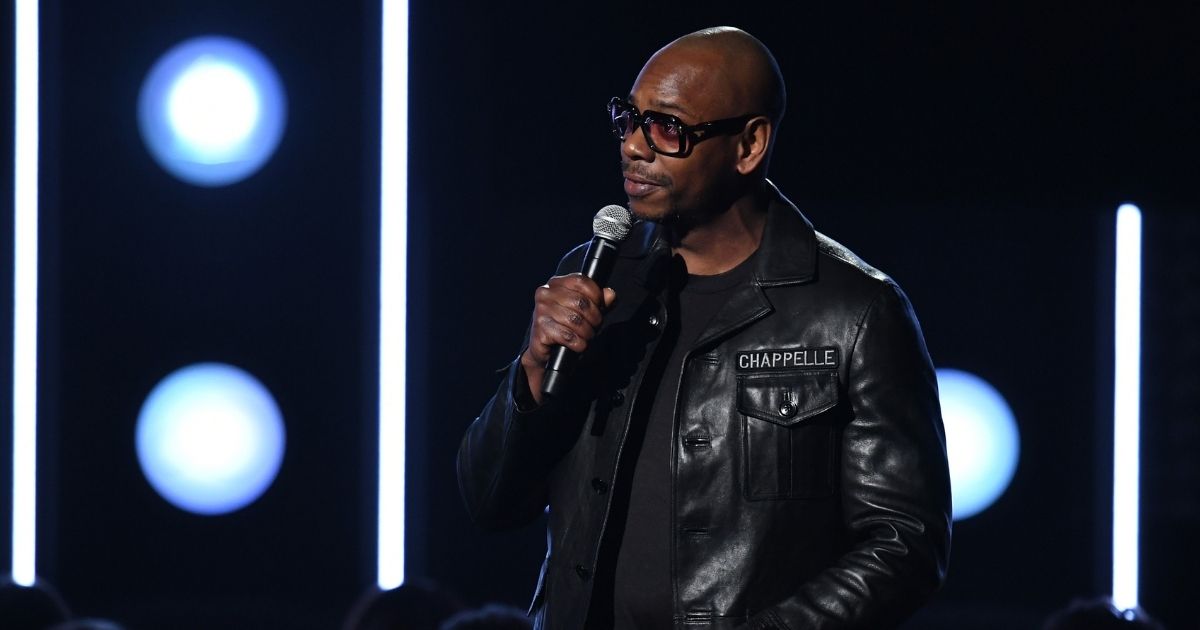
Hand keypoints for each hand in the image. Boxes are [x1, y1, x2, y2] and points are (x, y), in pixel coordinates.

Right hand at [520, 273, 616, 404]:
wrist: (544, 348)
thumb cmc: (565, 326)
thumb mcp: (585, 311)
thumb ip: (599, 301)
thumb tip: (610, 295)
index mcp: (555, 284)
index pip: (580, 281)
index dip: (596, 295)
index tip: (601, 306)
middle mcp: (545, 294)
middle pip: (580, 302)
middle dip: (594, 317)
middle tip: (594, 326)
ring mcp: (540, 311)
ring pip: (575, 320)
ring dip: (587, 332)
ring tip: (587, 336)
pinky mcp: (540, 330)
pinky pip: (567, 336)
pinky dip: (578, 343)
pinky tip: (578, 345)